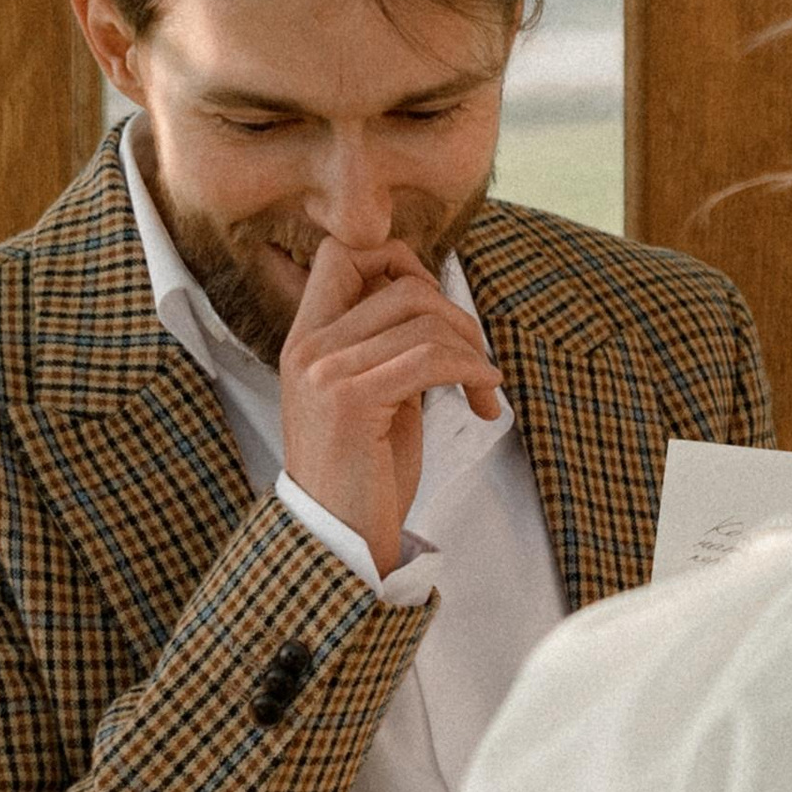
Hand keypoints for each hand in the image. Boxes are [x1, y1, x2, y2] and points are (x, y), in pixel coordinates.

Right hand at [280, 239, 501, 576]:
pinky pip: (431, 359)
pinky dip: (472, 371)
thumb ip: (387, 343)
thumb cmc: (365, 471)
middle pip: (400, 282)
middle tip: (475, 357)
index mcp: (306, 338)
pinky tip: (486, 399)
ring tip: (483, 388)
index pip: (343, 252)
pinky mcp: (350, 400)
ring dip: (472, 351)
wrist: (340, 539)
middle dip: (455, 312)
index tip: (435, 307)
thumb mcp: (372, 392)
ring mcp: (324, 371)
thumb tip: (432, 298)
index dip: (398, 261)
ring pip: (423, 319)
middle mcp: (307, 346)